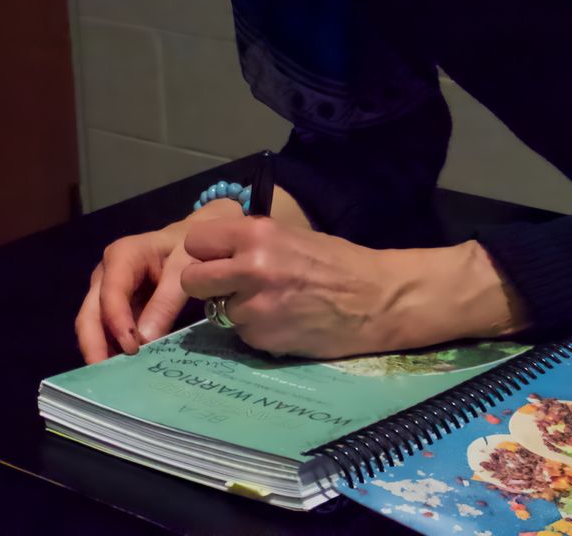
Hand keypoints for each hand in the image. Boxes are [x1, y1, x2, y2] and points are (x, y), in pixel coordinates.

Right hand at [74, 198, 242, 363]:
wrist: (192, 240)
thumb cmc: (189, 249)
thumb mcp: (185, 268)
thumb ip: (166, 301)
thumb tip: (146, 340)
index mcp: (122, 256)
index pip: (111, 294)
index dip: (117, 323)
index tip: (132, 350)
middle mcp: (106, 275)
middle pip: (89, 314)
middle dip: (94, 346)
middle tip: (106, 379)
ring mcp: (107, 292)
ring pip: (93, 326)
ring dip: (101, 352)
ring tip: (114, 381)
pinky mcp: (115, 308)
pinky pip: (107, 332)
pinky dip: (112, 351)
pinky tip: (123, 372)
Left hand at [178, 219, 526, 358]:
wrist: (378, 300)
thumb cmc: (337, 263)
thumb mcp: (289, 237)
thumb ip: (248, 244)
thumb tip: (212, 252)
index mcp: (255, 234)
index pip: (196, 242)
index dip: (205, 253)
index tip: (217, 260)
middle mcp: (249, 267)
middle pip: (193, 280)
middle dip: (206, 286)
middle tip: (228, 288)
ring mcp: (255, 306)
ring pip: (218, 311)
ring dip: (237, 310)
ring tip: (273, 304)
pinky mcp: (264, 337)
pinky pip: (243, 334)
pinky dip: (258, 331)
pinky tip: (285, 322)